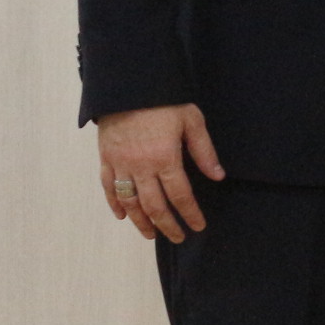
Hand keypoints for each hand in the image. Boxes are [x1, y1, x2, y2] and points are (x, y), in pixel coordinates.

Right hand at [96, 104, 224, 242]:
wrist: (128, 86)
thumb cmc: (165, 102)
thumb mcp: (192, 121)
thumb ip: (204, 151)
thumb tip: (218, 176)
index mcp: (165, 158)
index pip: (180, 195)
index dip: (190, 214)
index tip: (198, 226)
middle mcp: (141, 167)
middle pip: (154, 205)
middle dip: (167, 225)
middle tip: (177, 237)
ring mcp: (121, 164)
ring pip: (130, 202)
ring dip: (141, 221)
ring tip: (151, 234)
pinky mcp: (106, 159)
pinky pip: (108, 188)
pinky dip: (115, 204)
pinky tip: (123, 215)